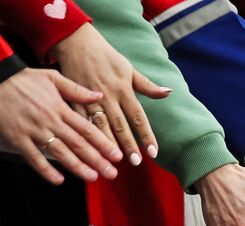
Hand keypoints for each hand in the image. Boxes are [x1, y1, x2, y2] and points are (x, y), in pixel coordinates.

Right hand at [0, 67, 118, 183]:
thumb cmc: (23, 80)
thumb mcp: (51, 78)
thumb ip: (76, 90)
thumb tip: (99, 96)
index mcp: (59, 108)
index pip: (87, 129)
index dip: (103, 143)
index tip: (117, 155)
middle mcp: (49, 121)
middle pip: (77, 144)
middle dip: (96, 160)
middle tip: (111, 173)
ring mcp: (33, 131)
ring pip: (59, 152)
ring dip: (77, 167)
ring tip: (92, 177)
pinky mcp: (18, 138)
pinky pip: (33, 157)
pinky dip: (45, 170)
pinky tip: (58, 180)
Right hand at [52, 23, 169, 165]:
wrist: (75, 42)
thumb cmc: (106, 56)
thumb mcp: (129, 69)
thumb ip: (147, 86)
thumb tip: (168, 92)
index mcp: (123, 89)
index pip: (138, 117)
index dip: (146, 135)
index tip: (153, 152)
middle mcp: (108, 96)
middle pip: (120, 125)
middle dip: (128, 145)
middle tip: (135, 163)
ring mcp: (89, 98)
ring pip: (100, 125)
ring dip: (107, 143)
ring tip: (114, 161)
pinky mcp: (74, 98)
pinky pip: (81, 119)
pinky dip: (86, 134)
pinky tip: (90, 148)